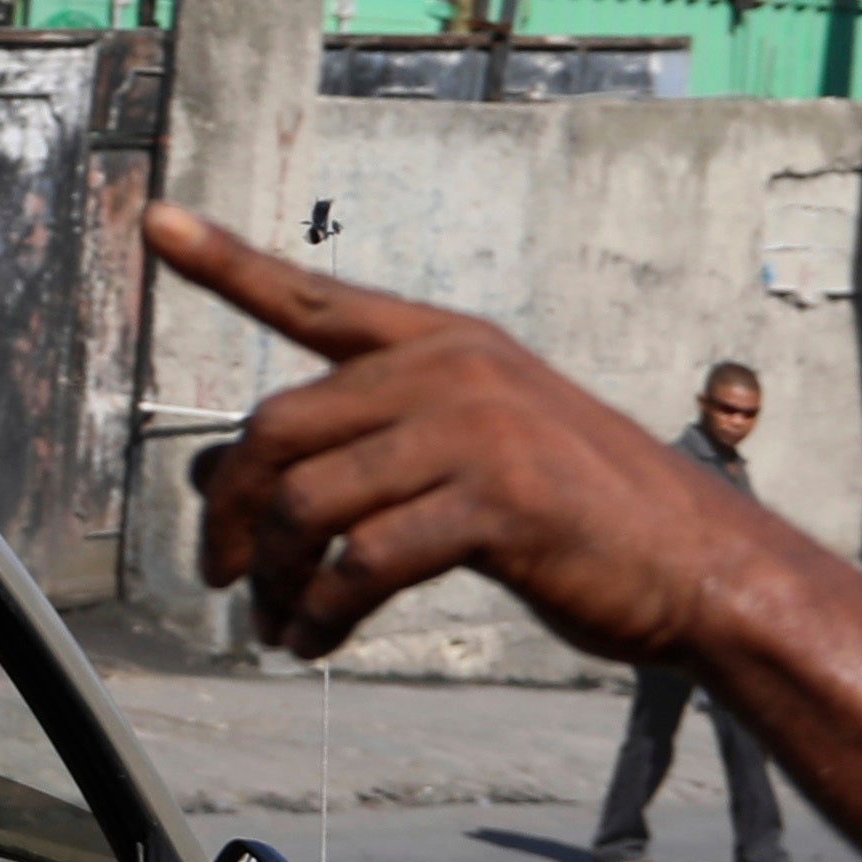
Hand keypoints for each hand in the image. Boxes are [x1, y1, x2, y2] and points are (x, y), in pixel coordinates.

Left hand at [146, 201, 759, 663]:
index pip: (311, 297)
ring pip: (306, 503)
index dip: (226, 261)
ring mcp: (477, 431)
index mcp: (446, 345)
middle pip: (274, 429)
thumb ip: (354, 452)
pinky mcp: (496, 504)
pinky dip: (322, 613)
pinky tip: (316, 642)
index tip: (156, 219)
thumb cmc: (579, 520)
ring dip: (275, 580)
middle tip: (218, 577)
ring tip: (276, 625)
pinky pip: (361, 563)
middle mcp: (453, 370)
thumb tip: (210, 483)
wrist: (706, 571)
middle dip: (232, 512)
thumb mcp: (466, 458)